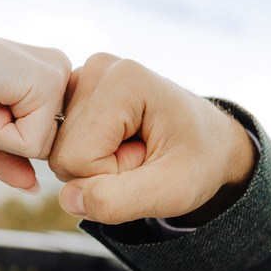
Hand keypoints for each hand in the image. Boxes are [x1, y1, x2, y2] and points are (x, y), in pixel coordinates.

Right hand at [0, 24, 70, 191]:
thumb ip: (9, 159)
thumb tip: (33, 188)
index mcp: (46, 75)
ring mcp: (56, 74)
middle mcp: (58, 69)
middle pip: (49, 145)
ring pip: (43, 148)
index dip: (9, 138)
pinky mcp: (47, 83)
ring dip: (2, 135)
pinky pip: (31, 143)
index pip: (45, 137)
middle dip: (9, 139)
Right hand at [48, 53, 254, 224]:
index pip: (77, 158)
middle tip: (143, 154)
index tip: (148, 158)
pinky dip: (87, 154)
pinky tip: (118, 142)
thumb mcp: (172, 192)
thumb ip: (119, 201)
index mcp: (123, 81)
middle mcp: (98, 68)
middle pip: (62, 152)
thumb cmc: (199, 161)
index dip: (111, 175)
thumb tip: (67, 199)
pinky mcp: (76, 90)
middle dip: (102, 169)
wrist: (212, 141)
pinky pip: (60, 142)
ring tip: (135, 148)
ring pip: (58, 149)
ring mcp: (84, 77)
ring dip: (95, 163)